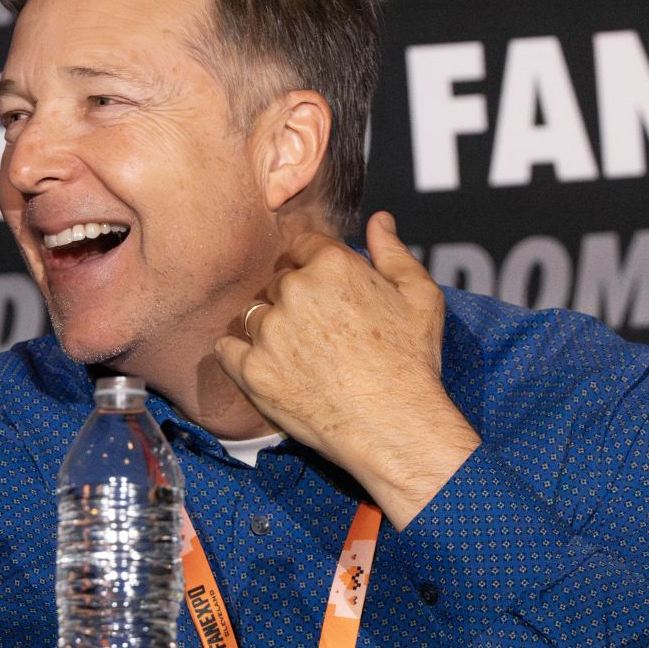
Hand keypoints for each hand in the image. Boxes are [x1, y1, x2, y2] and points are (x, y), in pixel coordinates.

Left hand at [213, 212, 480, 529]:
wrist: (394, 426)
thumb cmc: (412, 362)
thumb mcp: (421, 296)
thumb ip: (394, 252)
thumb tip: (379, 220)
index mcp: (332, 264)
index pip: (301, 246)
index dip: (313, 267)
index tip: (325, 293)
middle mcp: (294, 290)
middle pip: (277, 281)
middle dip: (293, 300)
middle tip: (320, 333)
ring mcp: (269, 331)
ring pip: (253, 314)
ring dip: (268, 328)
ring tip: (300, 356)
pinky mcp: (252, 370)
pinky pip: (226, 349)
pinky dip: (240, 355)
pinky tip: (264, 367)